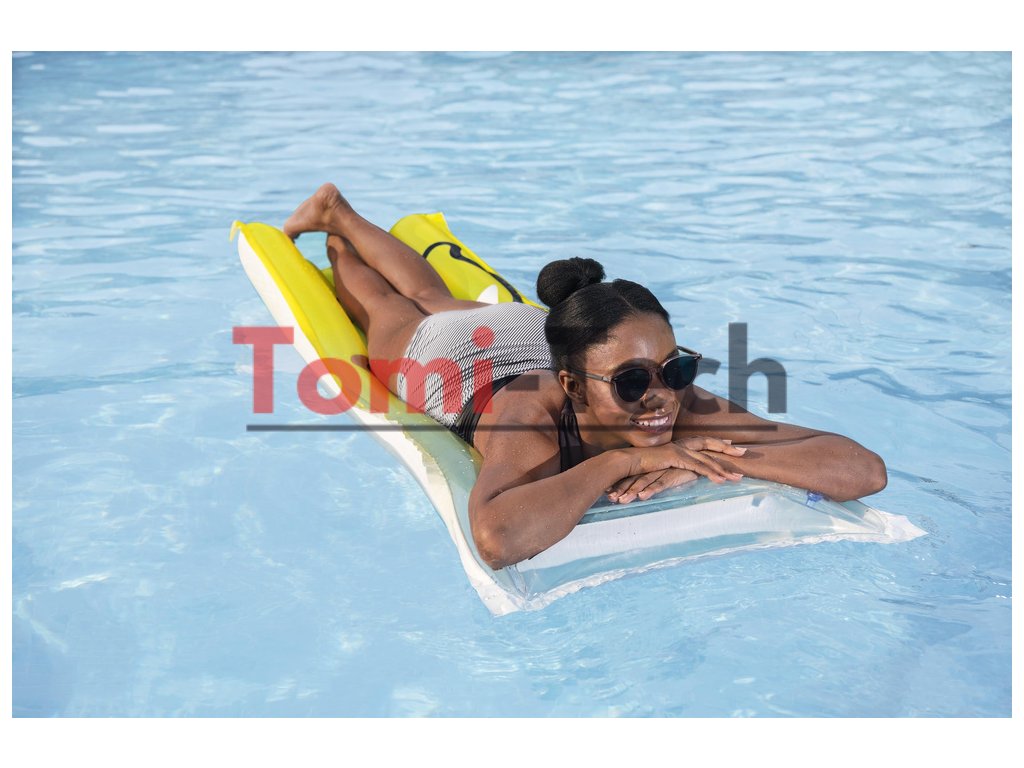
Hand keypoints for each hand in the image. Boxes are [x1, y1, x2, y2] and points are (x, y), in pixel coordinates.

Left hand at [606, 468, 698, 503]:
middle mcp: (655, 468)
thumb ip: (657, 484)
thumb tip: (642, 495)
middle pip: (634, 479)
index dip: (620, 486)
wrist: (706, 457)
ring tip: (621, 501)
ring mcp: (664, 470)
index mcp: (652, 469)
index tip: (608, 496)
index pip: (632, 478)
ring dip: (632, 491)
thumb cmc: (688, 468)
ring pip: (645, 482)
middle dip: (621, 489)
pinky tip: (642, 497)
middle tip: (609, 499)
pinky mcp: (675, 473)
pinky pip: (661, 483)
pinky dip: (650, 490)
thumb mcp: (669, 477)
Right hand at [621, 437, 745, 482]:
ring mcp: (678, 450)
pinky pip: (698, 467)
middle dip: (727, 448)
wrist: (625, 462)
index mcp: (677, 445)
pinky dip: (711, 473)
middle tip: (744, 451)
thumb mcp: (658, 465)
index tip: (732, 445)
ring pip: (706, 459)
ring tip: (738, 476)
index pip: (701, 442)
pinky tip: (721, 480)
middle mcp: (680, 445)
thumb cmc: (638, 466)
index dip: (717, 443)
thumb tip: (674, 472)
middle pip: (708, 444)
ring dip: (723, 468)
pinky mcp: (675, 458)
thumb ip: (669, 466)